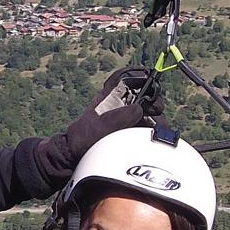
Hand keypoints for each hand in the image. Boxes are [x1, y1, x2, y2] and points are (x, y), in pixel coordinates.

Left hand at [36, 67, 158, 184]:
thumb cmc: (82, 138)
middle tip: (155, 108)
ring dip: (155, 116)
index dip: (137, 73)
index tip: (148, 74)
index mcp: (108, 96)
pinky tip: (153, 134)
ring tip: (154, 125)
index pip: (124, 77)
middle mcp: (119, 104)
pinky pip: (147, 126)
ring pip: (147, 110)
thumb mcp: (100, 126)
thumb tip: (139, 109)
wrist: (74, 157)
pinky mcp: (130, 131)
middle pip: (142, 94)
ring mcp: (125, 117)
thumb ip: (119, 117)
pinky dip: (153, 129)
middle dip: (152, 99)